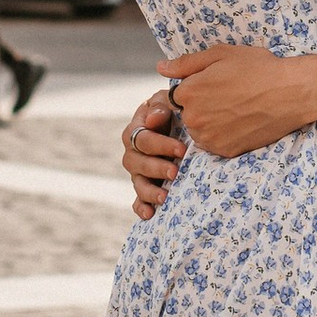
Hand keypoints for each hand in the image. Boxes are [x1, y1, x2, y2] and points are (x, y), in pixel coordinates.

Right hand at [121, 91, 185, 219]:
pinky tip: (150, 214)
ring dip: (149, 192)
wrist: (183, 124)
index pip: (143, 139)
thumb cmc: (176, 110)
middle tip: (175, 173)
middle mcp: (133, 152)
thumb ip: (161, 105)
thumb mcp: (169, 102)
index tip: (181, 149)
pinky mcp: (145, 186)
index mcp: (137, 129)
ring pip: (137, 183)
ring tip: (165, 197)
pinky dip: (141, 208)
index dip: (160, 145)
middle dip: (156, 169)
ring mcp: (138, 171)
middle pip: (137, 163)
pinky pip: (137, 200)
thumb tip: (154, 119)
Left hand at [158, 47, 316, 159]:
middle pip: (187, 114)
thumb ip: (186, 63)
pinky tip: (241, 122)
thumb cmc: (258, 68)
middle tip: (228, 96)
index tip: (213, 85)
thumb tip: (161, 68)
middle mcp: (194, 118)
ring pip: (199, 130)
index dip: (194, 89)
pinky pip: (214, 144)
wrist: (291, 93)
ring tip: (236, 108)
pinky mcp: (225, 151)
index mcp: (188, 92)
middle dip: (201, 106)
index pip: (176, 95)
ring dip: (210, 122)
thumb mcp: (221, 55)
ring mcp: (209, 138)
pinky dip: (223, 135)